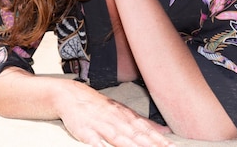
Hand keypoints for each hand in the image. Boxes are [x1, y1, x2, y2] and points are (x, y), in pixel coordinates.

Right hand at [56, 81, 173, 146]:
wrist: (72, 94)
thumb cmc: (100, 106)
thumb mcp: (123, 111)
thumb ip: (143, 123)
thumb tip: (165, 131)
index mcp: (126, 116)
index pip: (145, 129)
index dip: (158, 139)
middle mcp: (115, 120)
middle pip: (135, 135)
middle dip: (149, 144)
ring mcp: (100, 124)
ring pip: (117, 137)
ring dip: (130, 146)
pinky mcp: (84, 129)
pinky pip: (92, 139)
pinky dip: (99, 144)